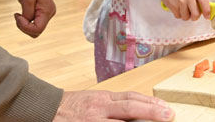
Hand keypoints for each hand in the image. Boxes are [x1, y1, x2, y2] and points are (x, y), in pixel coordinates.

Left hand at [14, 0, 55, 36]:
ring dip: (24, 24)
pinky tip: (22, 11)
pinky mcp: (42, 11)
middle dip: (24, 27)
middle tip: (17, 14)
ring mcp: (46, 12)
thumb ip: (27, 14)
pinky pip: (33, 22)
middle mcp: (49, 13)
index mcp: (47, 11)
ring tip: (19, 12)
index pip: (37, 30)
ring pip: (34, 28)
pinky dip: (26, 20)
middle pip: (36, 31)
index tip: (17, 15)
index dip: (24, 27)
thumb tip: (27, 23)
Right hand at [53, 91, 173, 121]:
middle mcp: (98, 110)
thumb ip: (115, 106)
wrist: (46, 110)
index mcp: (102, 99)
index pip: (131, 98)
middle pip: (128, 109)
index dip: (150, 103)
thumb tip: (140, 111)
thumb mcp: (95, 100)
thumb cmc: (73, 106)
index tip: (166, 109)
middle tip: (168, 116)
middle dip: (150, 112)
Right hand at [157, 0, 210, 20]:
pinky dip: (178, 14)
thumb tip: (203, 12)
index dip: (207, 11)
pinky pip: (178, 16)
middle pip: (195, 14)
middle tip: (192, 14)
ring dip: (185, 16)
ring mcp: (180, 1)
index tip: (207, 17)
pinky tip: (176, 7)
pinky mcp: (173, 5)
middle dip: (194, 17)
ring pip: (186, 17)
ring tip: (182, 8)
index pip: (204, 1)